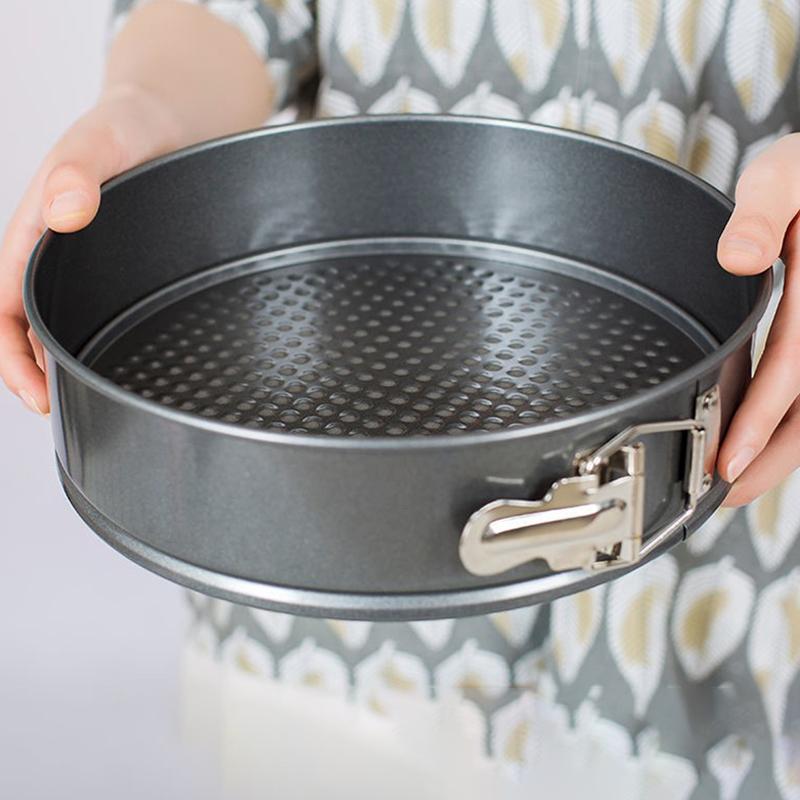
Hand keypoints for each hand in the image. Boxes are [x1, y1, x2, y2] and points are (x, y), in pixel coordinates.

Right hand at [0, 85, 182, 414]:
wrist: (167, 118)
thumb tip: (62, 211)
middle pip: (30, 327)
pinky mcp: (119, 268)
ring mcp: (87, 265)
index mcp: (33, 233)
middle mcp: (55, 256)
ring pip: (64, 323)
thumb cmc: (127, 124)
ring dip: (67, 362)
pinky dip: (99, 339)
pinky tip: (120, 357)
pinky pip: (99, 311)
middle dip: (38, 374)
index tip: (37, 395)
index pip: (5, 308)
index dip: (12, 358)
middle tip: (67, 412)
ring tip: (94, 398)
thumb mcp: (101, 140)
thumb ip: (79, 168)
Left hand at [717, 133, 799, 505]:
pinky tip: (766, 437)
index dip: (761, 418)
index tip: (728, 462)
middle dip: (772, 457)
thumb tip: (739, 259)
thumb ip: (763, 210)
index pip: (794, 366)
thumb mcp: (788, 173)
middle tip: (725, 499)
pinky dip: (791, 419)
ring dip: (784, 449)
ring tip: (740, 485)